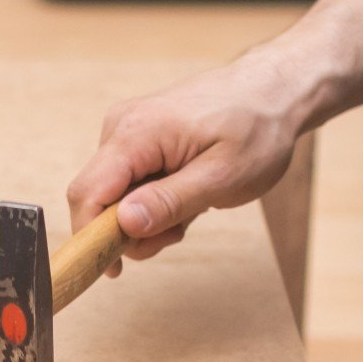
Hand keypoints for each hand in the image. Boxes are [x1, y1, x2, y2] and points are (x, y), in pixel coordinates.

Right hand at [66, 47, 314, 271]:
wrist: (274, 91)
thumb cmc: (258, 128)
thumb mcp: (222, 177)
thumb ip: (170, 202)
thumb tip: (124, 224)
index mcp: (136, 133)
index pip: (88, 194)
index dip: (91, 237)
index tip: (114, 270)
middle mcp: (121, 128)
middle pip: (98, 199)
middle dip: (130, 231)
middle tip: (178, 233)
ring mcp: (128, 132)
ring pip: (115, 196)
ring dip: (148, 218)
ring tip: (193, 208)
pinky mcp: (139, 139)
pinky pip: (130, 184)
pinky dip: (155, 201)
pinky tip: (188, 194)